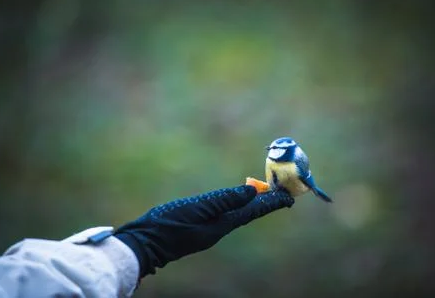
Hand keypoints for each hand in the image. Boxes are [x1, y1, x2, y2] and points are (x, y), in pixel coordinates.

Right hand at [114, 185, 293, 277]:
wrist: (145, 243)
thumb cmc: (169, 225)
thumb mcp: (198, 209)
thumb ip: (224, 200)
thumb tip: (251, 191)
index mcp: (222, 224)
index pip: (253, 211)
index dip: (271, 203)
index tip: (289, 197)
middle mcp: (219, 228)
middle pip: (248, 213)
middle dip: (266, 203)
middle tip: (282, 194)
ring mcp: (208, 229)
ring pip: (237, 214)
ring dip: (252, 204)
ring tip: (263, 195)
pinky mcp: (198, 227)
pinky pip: (224, 214)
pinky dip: (234, 206)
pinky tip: (232, 202)